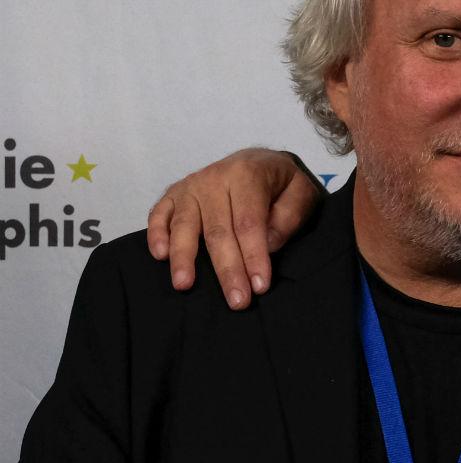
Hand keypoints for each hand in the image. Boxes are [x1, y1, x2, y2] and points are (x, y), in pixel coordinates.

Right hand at [145, 148, 320, 307]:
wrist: (259, 161)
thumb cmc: (281, 183)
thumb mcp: (302, 192)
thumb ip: (289, 217)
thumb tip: (267, 245)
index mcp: (247, 175)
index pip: (249, 223)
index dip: (254, 256)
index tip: (260, 286)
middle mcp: (214, 178)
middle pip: (218, 230)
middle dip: (227, 269)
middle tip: (237, 301)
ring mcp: (190, 186)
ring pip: (185, 225)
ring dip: (184, 257)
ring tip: (185, 285)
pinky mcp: (174, 194)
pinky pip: (159, 214)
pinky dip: (156, 234)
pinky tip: (160, 256)